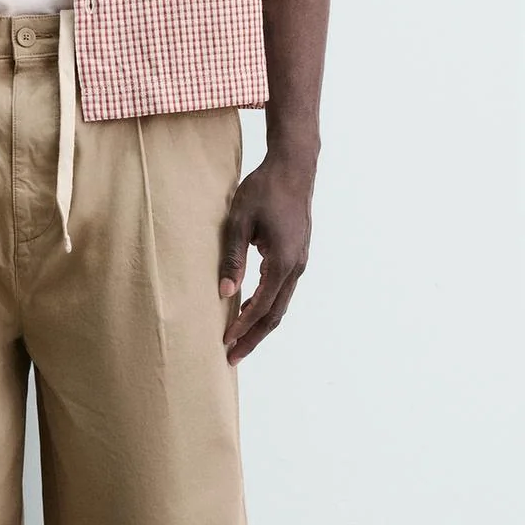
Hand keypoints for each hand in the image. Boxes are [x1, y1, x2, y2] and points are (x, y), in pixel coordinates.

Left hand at [219, 147, 314, 364]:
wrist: (294, 167)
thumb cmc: (264, 190)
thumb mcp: (238, 222)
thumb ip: (232, 258)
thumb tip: (224, 293)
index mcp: (282, 261)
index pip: (262, 305)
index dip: (243, 326)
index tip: (225, 342)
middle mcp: (296, 266)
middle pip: (276, 314)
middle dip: (253, 337)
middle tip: (232, 357)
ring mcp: (300, 262)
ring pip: (281, 304)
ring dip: (261, 325)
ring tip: (239, 341)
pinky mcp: (297, 256)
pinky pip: (283, 290)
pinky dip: (268, 307)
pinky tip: (251, 312)